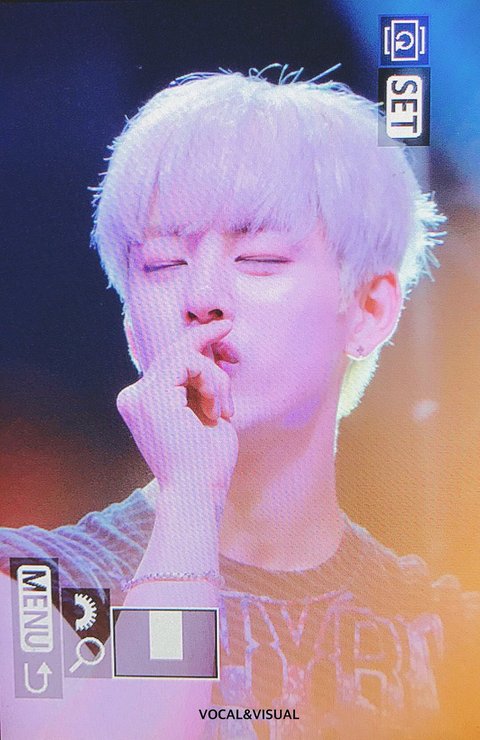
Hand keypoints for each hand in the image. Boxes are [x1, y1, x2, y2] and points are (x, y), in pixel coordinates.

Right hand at [117, 320, 238, 514]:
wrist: (197, 492)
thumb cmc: (206, 462)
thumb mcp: (205, 412)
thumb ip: (200, 383)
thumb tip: (211, 348)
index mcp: (142, 402)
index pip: (169, 362)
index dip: (196, 341)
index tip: (223, 327)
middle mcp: (134, 396)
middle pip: (174, 353)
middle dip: (207, 345)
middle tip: (229, 334)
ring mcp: (139, 394)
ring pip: (186, 356)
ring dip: (215, 380)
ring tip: (222, 410)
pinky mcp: (152, 394)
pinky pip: (189, 363)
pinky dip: (211, 382)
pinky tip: (215, 410)